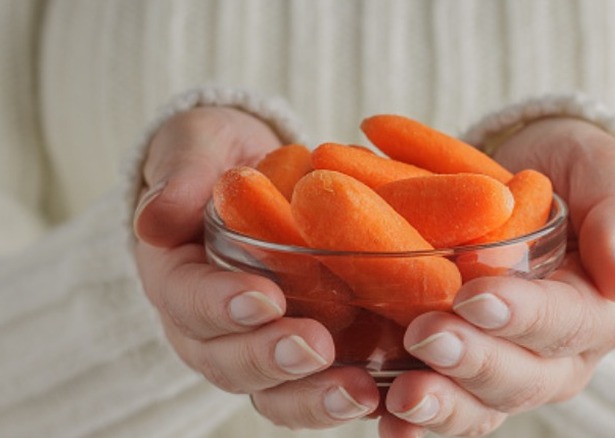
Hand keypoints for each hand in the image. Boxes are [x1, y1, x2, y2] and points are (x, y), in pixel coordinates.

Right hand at [133, 107, 379, 427]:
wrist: (258, 173)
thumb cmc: (222, 157)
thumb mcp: (197, 144)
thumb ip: (181, 173)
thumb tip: (153, 220)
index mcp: (177, 277)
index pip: (187, 300)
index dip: (221, 305)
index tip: (265, 298)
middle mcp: (210, 327)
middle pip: (228, 362)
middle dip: (271, 360)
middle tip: (316, 346)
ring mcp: (256, 346)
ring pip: (273, 392)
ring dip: (313, 398)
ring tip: (359, 392)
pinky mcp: (302, 354)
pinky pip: (315, 389)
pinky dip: (343, 399)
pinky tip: (383, 396)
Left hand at [378, 118, 614, 435]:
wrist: (528, 180)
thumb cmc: (569, 172)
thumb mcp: (603, 170)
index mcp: (599, 311)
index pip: (566, 322)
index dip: (522, 315)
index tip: (475, 297)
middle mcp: (558, 356)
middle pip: (521, 377)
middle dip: (472, 361)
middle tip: (425, 335)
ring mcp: (510, 371)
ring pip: (482, 407)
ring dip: (442, 405)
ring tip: (401, 395)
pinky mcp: (467, 374)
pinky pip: (449, 407)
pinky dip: (417, 421)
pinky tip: (386, 418)